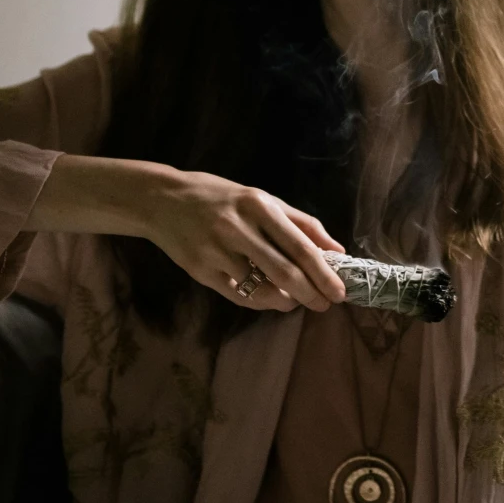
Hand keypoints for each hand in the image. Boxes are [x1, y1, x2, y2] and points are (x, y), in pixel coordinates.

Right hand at [145, 170, 347, 311]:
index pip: (300, 246)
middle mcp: (238, 228)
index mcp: (258, 206)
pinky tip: (272, 300)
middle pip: (284, 272)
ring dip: (286, 302)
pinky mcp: (200, 271)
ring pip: (261, 289)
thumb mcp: (262, 199)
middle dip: (310, 294)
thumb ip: (301, 223)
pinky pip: (238, 296)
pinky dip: (261, 302)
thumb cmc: (221, 198)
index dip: (323, 274)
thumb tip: (337, 250)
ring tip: (296, 302)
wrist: (164, 200)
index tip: (339, 292)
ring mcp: (216, 251)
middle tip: (325, 305)